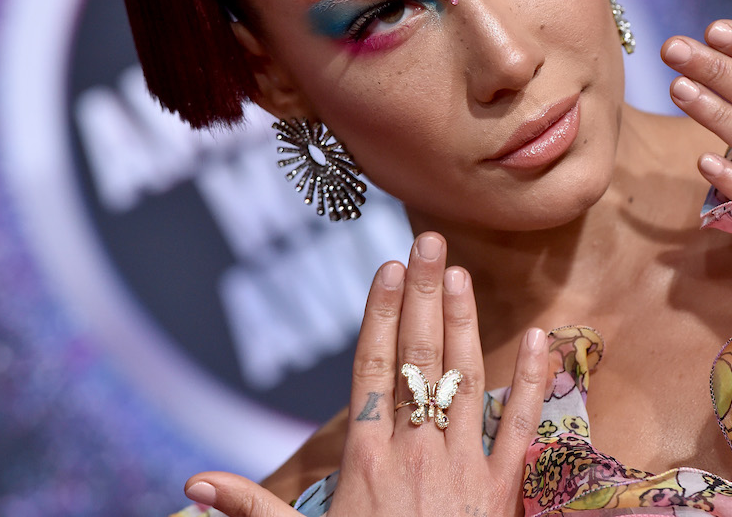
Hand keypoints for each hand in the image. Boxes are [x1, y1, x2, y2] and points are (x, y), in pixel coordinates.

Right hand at [181, 232, 548, 516]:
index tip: (387, 267)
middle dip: (421, 297)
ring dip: (463, 323)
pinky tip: (539, 338)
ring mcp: (463, 468)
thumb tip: (192, 486)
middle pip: (418, 360)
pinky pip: (521, 429)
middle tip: (428, 241)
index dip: (380, 314)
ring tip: (459, 273)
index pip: (372, 369)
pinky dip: (534, 383)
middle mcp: (416, 454)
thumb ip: (253, 510)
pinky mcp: (502, 491)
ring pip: (466, 382)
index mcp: (368, 462)